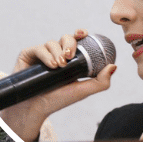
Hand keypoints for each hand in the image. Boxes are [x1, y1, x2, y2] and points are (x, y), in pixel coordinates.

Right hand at [0, 29, 114, 141]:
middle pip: (66, 38)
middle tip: (69, 56)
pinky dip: (46, 55)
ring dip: (57, 52)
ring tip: (59, 66)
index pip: (77, 40)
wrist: (37, 108)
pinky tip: (51, 65)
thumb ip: (101, 81)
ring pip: (52, 42)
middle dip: (70, 44)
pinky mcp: (28, 56)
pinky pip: (39, 48)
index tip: (84, 34)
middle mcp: (57, 53)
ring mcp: (42, 54)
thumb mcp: (84, 90)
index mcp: (71, 58)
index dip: (80, 33)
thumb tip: (113, 66)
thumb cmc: (59, 99)